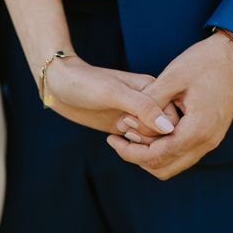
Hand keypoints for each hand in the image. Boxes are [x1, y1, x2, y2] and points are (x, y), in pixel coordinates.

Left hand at [43, 56, 176, 134]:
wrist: (60, 85)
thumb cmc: (85, 82)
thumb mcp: (113, 93)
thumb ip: (142, 107)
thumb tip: (168, 128)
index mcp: (155, 89)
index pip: (173, 120)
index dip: (154, 129)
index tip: (127, 121)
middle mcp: (152, 104)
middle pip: (166, 135)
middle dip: (145, 138)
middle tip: (121, 124)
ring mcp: (140, 117)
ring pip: (155, 144)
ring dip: (137, 144)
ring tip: (118, 131)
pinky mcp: (128, 128)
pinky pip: (141, 147)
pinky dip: (131, 150)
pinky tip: (114, 140)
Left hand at [106, 31, 232, 179]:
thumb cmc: (206, 61)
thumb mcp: (172, 77)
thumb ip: (151, 103)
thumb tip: (131, 124)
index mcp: (197, 129)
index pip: (157, 156)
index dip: (130, 151)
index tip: (112, 138)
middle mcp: (207, 142)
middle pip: (165, 168)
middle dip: (138, 158)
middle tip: (119, 139)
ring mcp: (211, 141)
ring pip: (174, 164)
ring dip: (151, 155)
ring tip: (131, 133)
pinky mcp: (210, 136)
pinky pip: (183, 154)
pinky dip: (163, 149)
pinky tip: (148, 130)